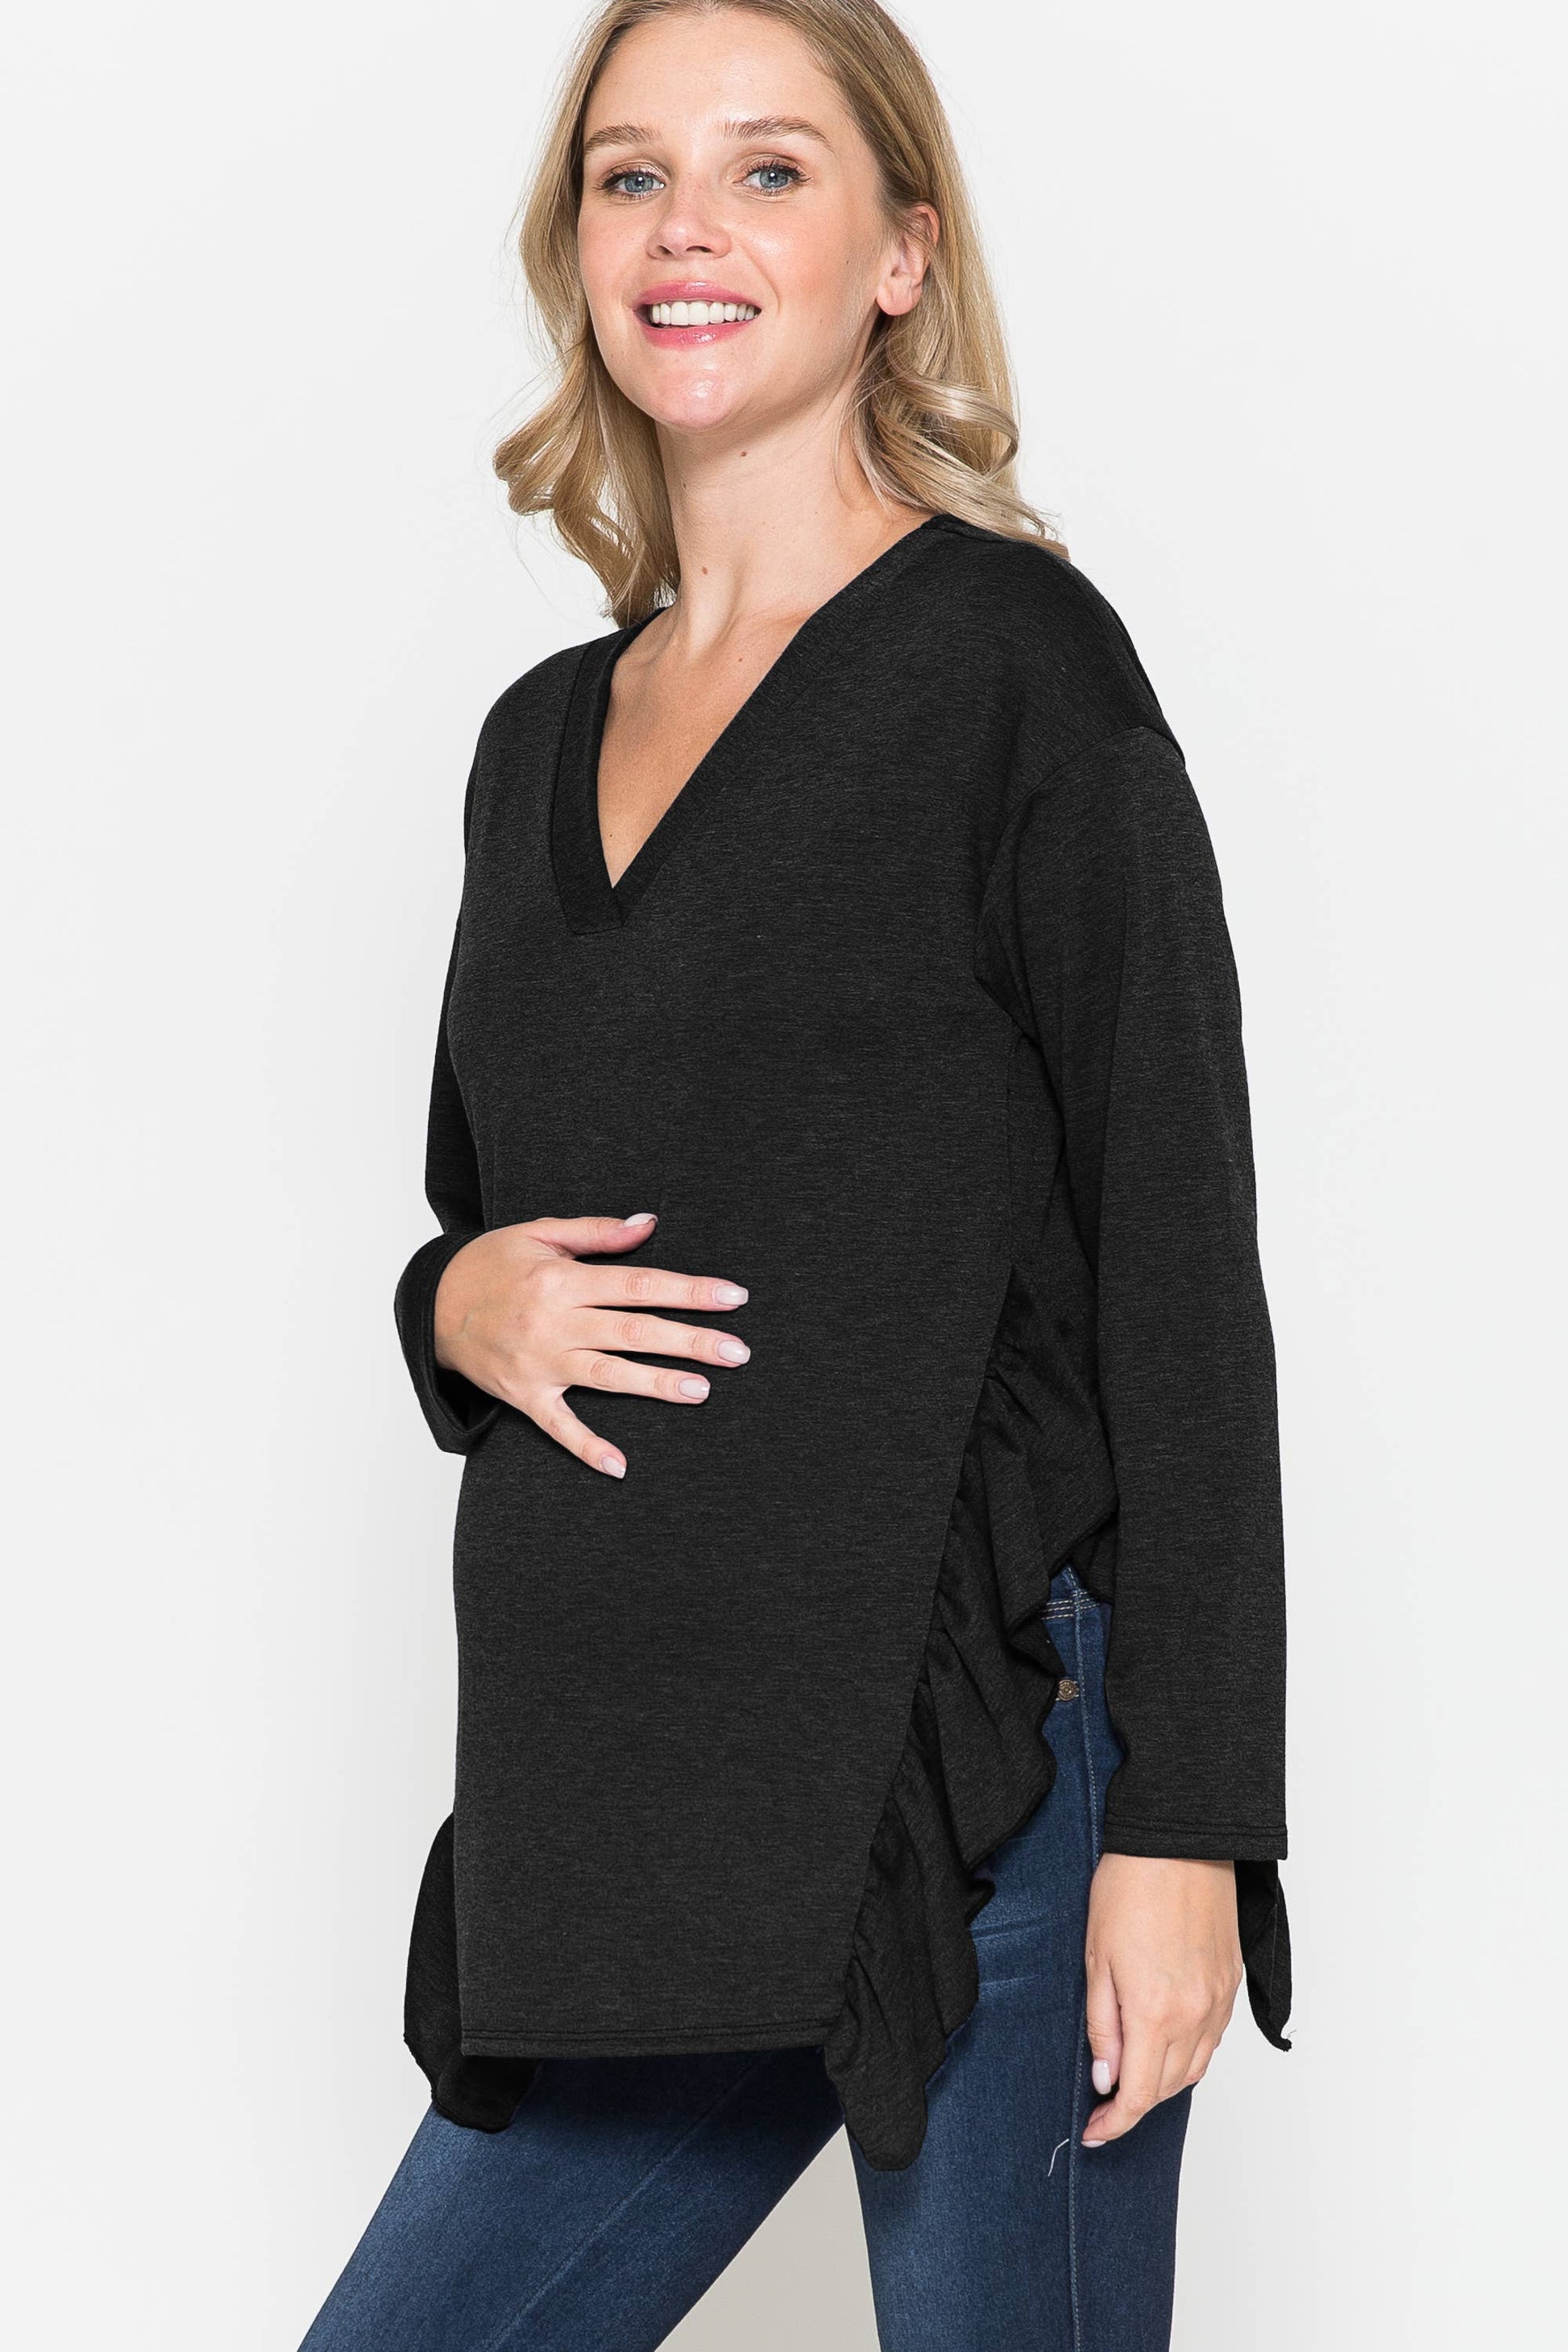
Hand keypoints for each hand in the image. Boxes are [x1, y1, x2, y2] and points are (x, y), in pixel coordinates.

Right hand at [432, 1211, 749, 1477]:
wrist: (431, 1305)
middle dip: (689, 1340)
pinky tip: (619, 1466)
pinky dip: (587, 1447)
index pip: (638, 1284)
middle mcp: (553, 1323)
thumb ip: (596, 1232)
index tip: (733, 1297)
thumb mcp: (539, 1233)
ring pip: (607, 1375)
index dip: (689, 1291)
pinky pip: (559, 1426)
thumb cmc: (491, 1264)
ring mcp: (540, 1364)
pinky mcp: (524, 1396)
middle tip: (737, 1351)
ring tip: (702, 1390)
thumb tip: (649, 1224)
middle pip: (633, 1332)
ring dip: (655, 1384)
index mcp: (561, 1279)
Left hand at [1082, 1854, 1242, 2145]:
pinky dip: (1189, 2052)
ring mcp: (1219, 2001)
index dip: (1114, 2123)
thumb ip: (1102, 2025)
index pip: (1139, 2095)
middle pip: (1168, 2088)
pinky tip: (1166, 2039)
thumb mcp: (1096, 1958)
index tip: (1094, 2132)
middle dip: (1135, 2101)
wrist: (1179, 1841)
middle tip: (1104, 2096)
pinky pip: (1213, 2039)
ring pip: (1195, 2069)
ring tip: (1133, 2069)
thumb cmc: (1129, 1887)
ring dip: (1164, 2080)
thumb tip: (1107, 2077)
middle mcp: (1196, 2016)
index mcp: (1156, 2013)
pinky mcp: (1231, 1983)